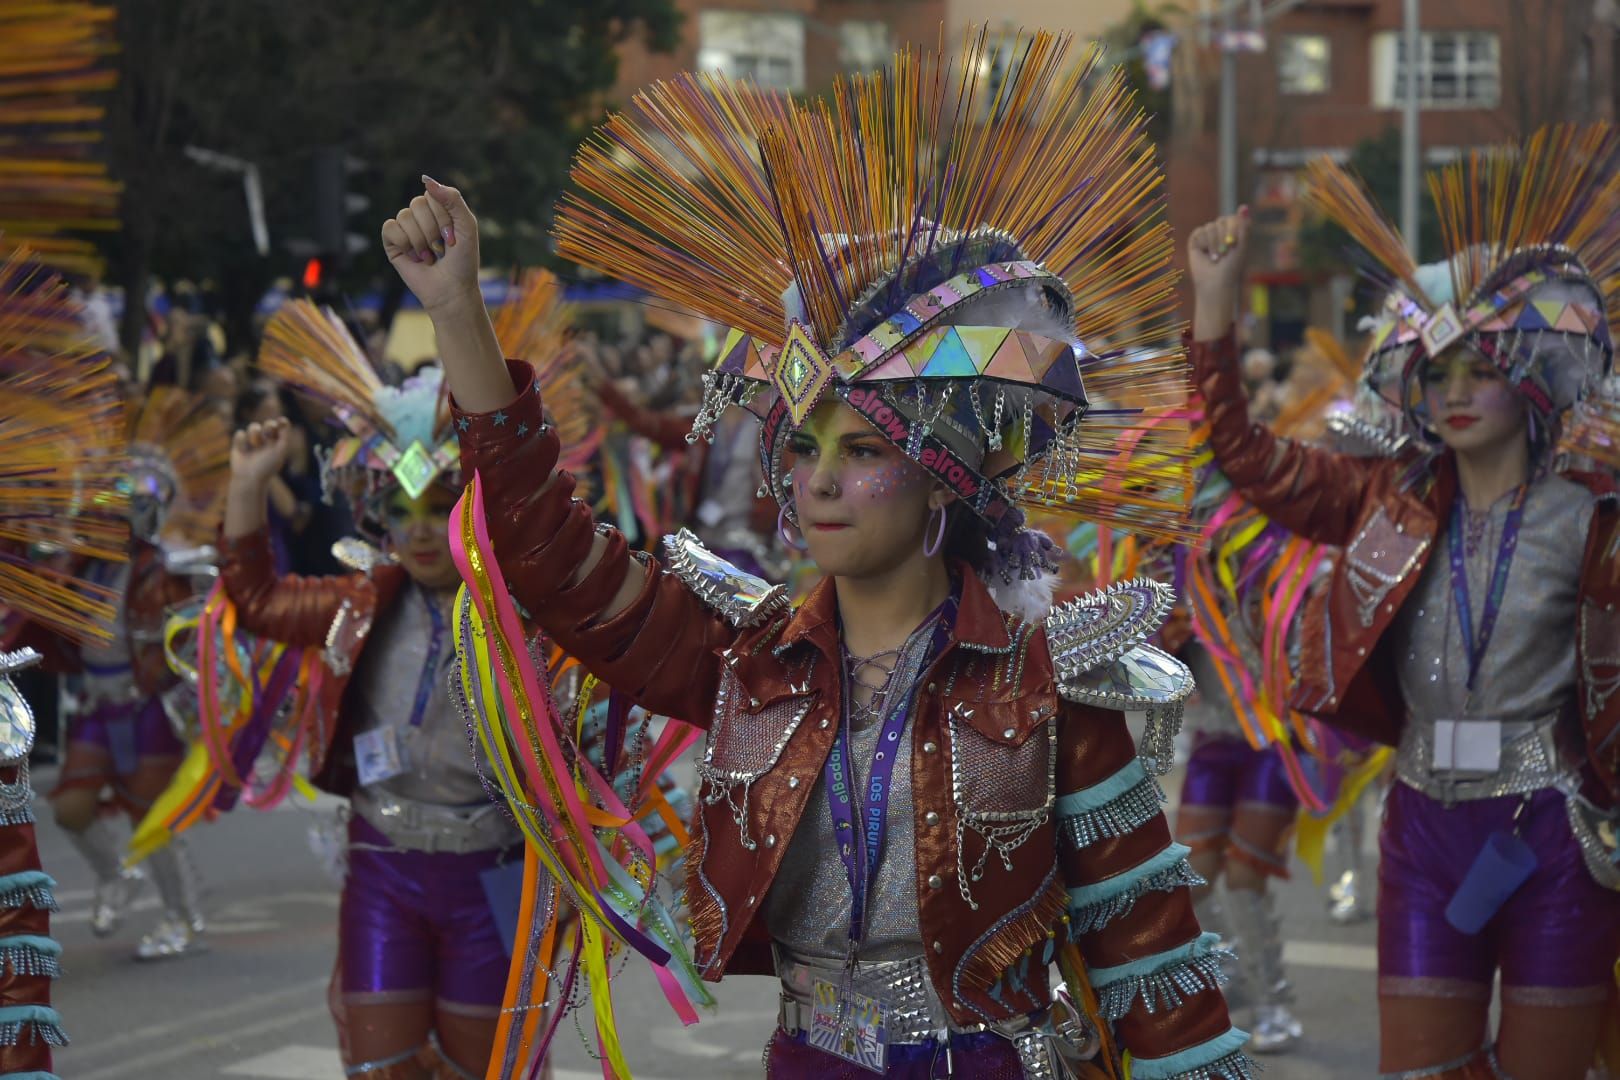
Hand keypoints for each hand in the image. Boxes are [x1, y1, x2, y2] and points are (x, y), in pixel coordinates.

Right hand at [230, 418, 291, 488]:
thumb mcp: (280, 450)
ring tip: (255, 444)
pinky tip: (243, 450)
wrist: (249, 478)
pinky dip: (242, 441)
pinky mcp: (239, 444)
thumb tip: (285, 420)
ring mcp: (252, 442)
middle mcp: (266, 442)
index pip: (280, 428)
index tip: (281, 421)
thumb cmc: (267, 466)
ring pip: (253, 427)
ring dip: (255, 433)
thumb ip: (284, 436)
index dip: (281, 423)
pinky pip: (240, 433)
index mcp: (277, 443)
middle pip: (268, 424)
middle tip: (270, 429)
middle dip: (269, 425)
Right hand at [381, 176, 481, 315]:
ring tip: (429, 255)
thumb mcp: (467, 225)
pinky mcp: (392, 242)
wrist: (452, 289)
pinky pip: (390, 228)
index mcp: (439, 208)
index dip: (443, 217)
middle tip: (441, 249)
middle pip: (417, 204)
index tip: (453, 238)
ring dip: (420, 240)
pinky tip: (415, 257)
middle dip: (432, 230)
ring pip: (404, 216)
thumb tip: (425, 179)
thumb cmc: (463, 260)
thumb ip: (452, 199)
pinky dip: (405, 243)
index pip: (433, 195)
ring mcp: (405, 228)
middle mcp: (421, 215)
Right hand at [1188, 206, 1250, 341]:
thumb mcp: (1242, 245)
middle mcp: (1222, 229)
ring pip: (1210, 227)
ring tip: (1216, 257)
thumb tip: (1244, 206)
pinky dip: (1204, 244)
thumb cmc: (1232, 266)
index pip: (1233, 218)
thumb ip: (1243, 225)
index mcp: (1235, 229)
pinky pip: (1199, 232)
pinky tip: (1206, 254)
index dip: (1232, 230)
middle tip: (1224, 253)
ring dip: (1214, 244)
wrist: (1216, 282)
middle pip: (1221, 221)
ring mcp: (1209, 234)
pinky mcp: (1196, 239)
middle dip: (1223, 239)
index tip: (1233, 245)